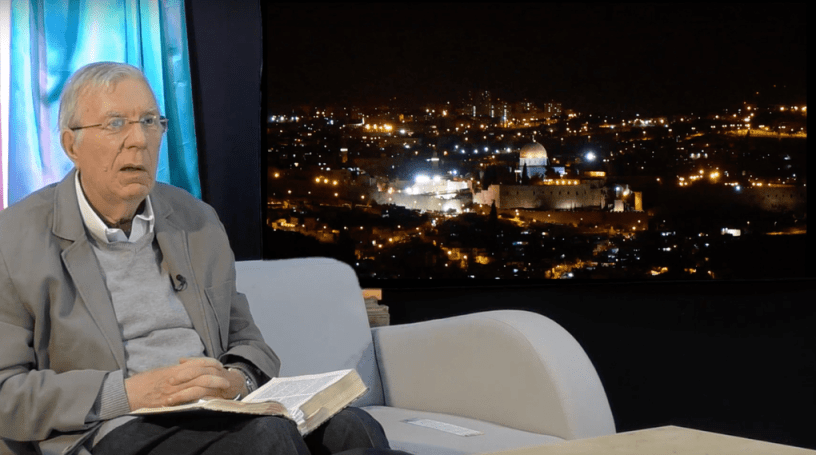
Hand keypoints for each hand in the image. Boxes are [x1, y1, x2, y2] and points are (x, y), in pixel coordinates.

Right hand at [124, 357, 246, 409]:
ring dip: (213, 385)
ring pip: (199, 385)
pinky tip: (211, 398)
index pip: (197, 363)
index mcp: (174, 369)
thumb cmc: (144, 381)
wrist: (128, 393)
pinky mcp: (171, 402)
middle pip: (201, 373)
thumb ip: (177, 370)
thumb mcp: (162, 371)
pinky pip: (189, 398)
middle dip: (216, 375)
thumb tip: (189, 367)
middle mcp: (175, 378)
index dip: (211, 363)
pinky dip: (202, 397)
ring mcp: (173, 391)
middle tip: (226, 378)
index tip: (219, 365)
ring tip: (223, 387)